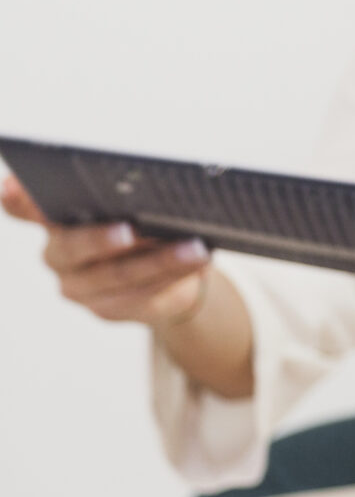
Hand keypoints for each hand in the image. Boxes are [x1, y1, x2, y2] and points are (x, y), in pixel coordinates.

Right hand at [3, 175, 213, 328]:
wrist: (173, 274)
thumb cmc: (150, 227)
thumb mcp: (141, 207)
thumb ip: (129, 199)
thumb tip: (153, 192)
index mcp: (56, 218)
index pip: (26, 208)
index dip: (18, 199)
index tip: (13, 186)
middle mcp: (58, 254)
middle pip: (73, 246)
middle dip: (103, 238)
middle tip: (130, 230)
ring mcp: (79, 286)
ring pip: (116, 275)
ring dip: (159, 261)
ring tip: (193, 248)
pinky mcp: (107, 309)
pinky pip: (140, 297)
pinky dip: (171, 279)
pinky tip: (194, 265)